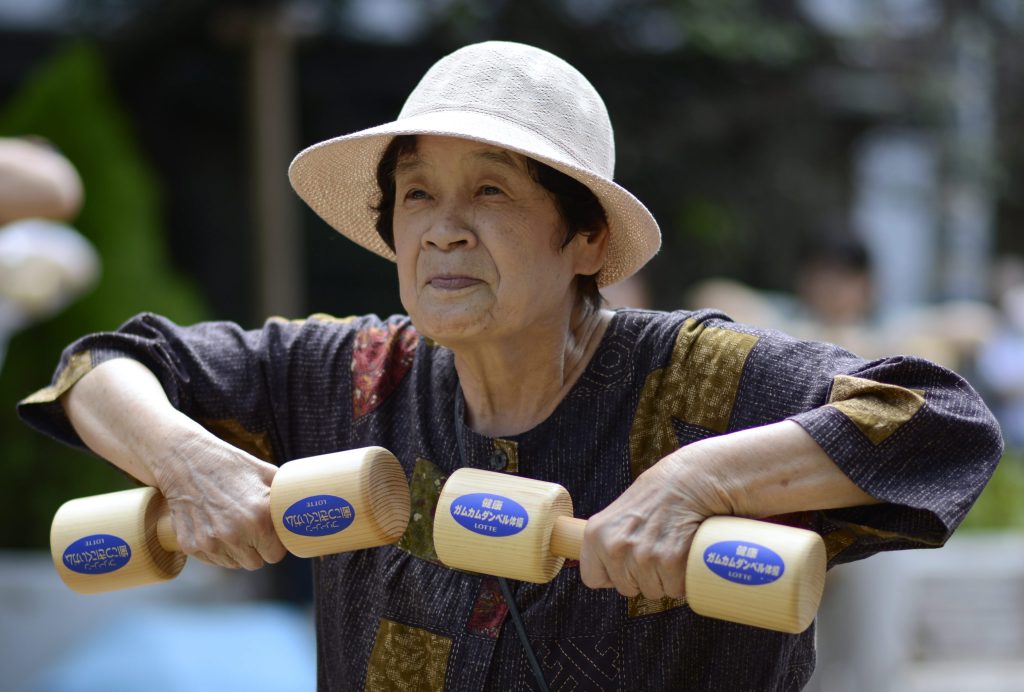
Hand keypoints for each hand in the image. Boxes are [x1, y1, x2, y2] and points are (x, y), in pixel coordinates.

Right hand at [154, 431, 287, 570]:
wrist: (186, 459)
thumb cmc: (230, 464)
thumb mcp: (266, 474)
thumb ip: (285, 496)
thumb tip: (305, 508)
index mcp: (259, 518)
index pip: (275, 555)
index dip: (275, 545)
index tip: (271, 535)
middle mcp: (235, 535)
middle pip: (255, 563)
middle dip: (257, 549)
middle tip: (252, 529)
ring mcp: (210, 542)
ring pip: (234, 564)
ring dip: (237, 551)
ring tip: (232, 525)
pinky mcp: (191, 545)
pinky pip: (213, 560)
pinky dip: (217, 549)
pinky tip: (215, 526)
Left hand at [579, 448, 727, 599]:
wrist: (685, 481)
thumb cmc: (653, 498)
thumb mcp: (616, 516)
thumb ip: (607, 540)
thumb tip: (604, 570)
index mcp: (595, 535)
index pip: (592, 578)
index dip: (611, 575)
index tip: (624, 564)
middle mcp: (615, 547)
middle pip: (626, 588)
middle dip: (640, 577)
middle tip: (653, 551)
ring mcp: (642, 556)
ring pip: (652, 591)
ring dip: (663, 579)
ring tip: (668, 551)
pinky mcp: (670, 561)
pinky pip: (674, 589)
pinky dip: (681, 579)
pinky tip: (682, 557)